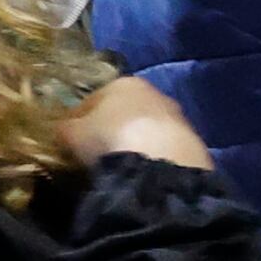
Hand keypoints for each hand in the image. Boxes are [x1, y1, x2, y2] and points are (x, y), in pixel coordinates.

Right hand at [61, 74, 211, 172]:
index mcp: (124, 83)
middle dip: (113, 131)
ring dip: (138, 146)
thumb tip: (65, 130)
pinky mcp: (195, 146)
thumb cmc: (109, 141)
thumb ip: (66, 128)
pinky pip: (166, 152)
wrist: (161, 168)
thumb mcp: (72, 134)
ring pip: (150, 132)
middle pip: (126, 113)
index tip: (71, 140)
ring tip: (123, 168)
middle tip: (98, 155)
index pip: (94, 99)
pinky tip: (146, 176)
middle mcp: (156, 94)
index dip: (79, 120)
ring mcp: (180, 120)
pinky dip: (156, 161)